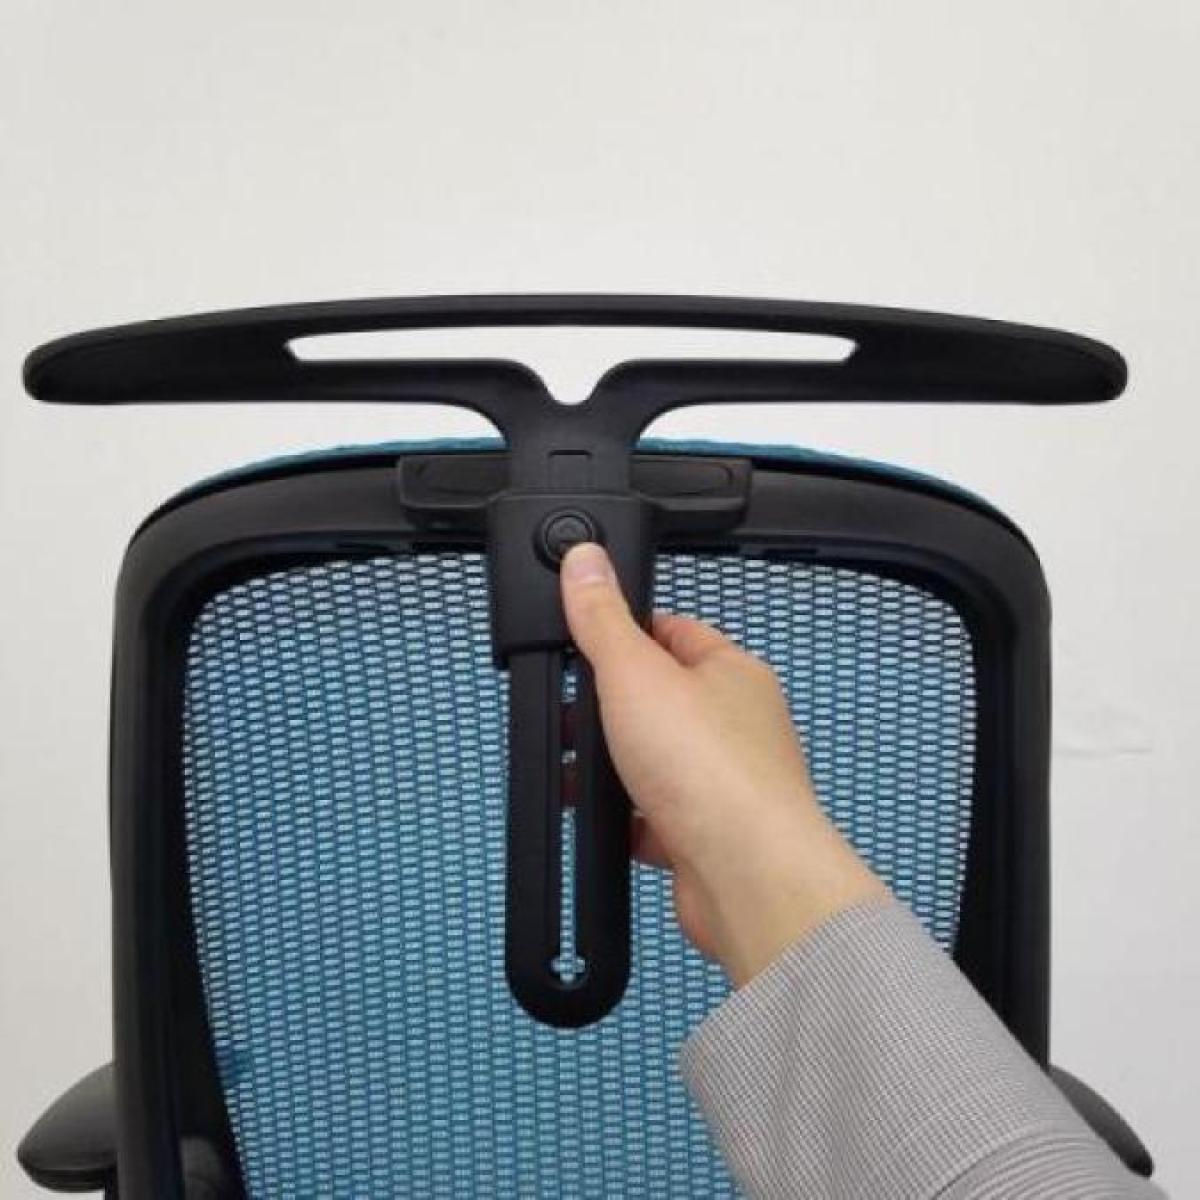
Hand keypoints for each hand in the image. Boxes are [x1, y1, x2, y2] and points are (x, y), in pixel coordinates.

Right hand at [560, 542, 886, 986]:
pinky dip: (623, 820)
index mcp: (732, 672)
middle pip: (659, 702)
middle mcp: (736, 725)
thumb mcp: (635, 674)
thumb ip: (603, 620)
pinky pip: (654, 818)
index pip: (674, 633)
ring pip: (654, 763)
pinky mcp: (707, 834)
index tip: (582, 640)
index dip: (624, 633)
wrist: (745, 875)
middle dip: (607, 712)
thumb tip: (585, 561)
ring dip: (610, 769)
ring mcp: (724, 782)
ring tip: (572, 772)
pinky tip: (601, 822)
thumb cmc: (712, 771)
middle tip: (567, 714)